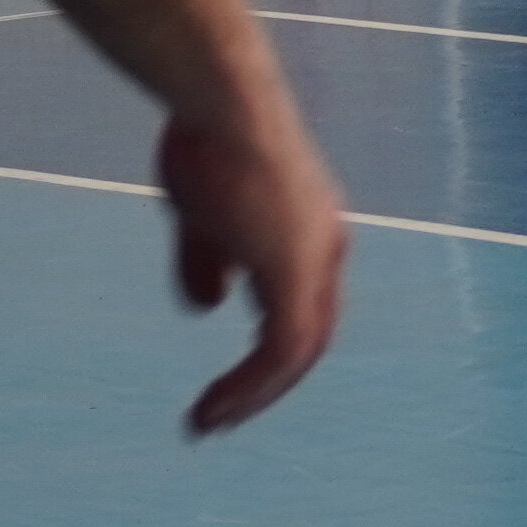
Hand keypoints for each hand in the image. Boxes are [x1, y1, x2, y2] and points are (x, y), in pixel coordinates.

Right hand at [153, 96, 347, 433]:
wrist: (220, 102)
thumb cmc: (206, 140)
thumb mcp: (201, 211)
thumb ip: (209, 259)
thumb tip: (208, 306)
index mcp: (308, 233)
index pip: (301, 308)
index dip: (268, 349)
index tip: (229, 380)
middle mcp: (325, 249)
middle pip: (308, 338)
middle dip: (264, 384)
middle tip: (222, 418)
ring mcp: (315, 260)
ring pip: (297, 353)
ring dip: (253, 396)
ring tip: (208, 424)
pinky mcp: (297, 270)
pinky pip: (281, 350)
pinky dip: (250, 386)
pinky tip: (215, 406)